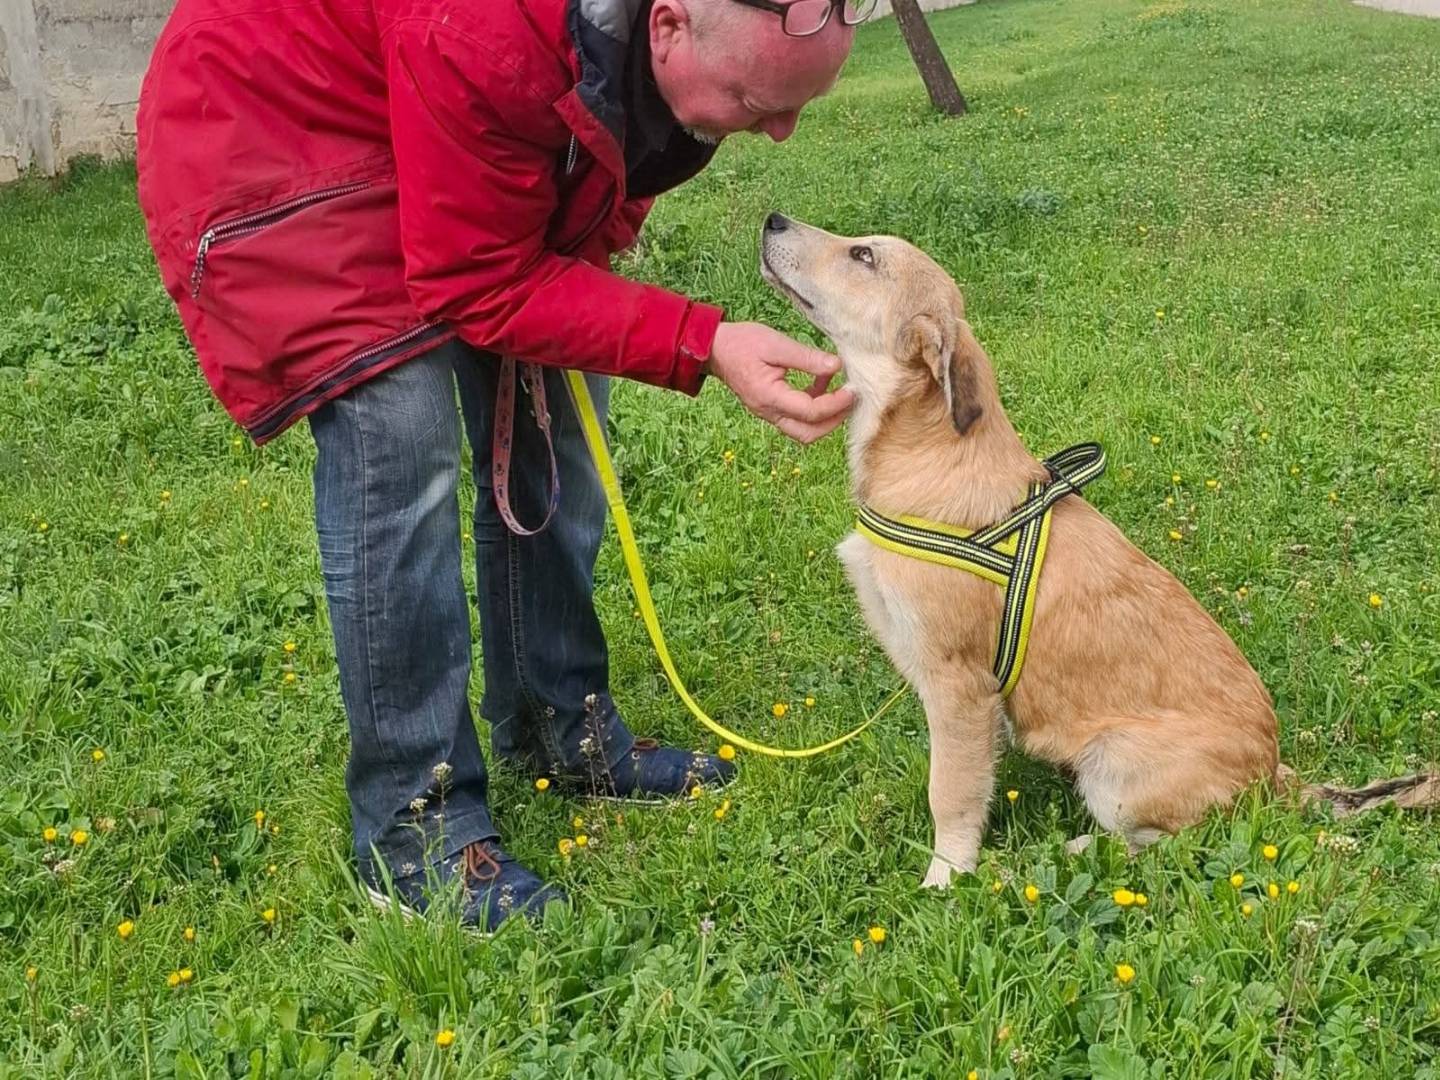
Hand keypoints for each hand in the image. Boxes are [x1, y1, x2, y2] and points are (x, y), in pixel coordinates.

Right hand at [705, 322, 855, 443]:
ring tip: (839, 392)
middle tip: (850, 399)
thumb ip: (807, 357)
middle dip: (834, 421)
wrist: (713, 348)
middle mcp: (768, 411)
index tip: (852, 389)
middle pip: (808, 433)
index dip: (836, 404)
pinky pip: (795, 418)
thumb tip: (836, 366)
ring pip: (802, 430)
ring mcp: (768, 412)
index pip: (811, 412)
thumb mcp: (776, 343)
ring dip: (824, 418)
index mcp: (770, 397)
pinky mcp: (769, 408)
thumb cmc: (742, 342)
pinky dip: (813, 407)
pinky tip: (821, 383)